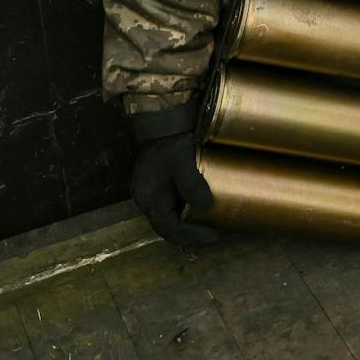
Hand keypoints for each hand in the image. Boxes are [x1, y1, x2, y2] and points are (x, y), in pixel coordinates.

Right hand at [129, 108, 221, 246]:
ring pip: (168, 219)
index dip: (191, 236)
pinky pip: (170, 208)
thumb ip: (192, 185)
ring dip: (187, 226)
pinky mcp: (157, 187)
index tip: (213, 236)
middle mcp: (146, 200)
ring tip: (209, 228)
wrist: (163, 122)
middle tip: (213, 235)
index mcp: (149, 198)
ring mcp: (150, 194)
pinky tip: (199, 213)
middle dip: (190, 235)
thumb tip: (205, 207)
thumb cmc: (171, 142)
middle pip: (167, 227)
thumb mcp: (183, 162)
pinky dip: (184, 214)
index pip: (169, 228)